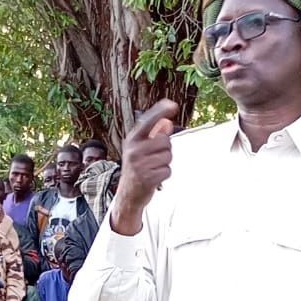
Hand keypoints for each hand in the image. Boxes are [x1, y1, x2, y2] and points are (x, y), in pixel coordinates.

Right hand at [110, 99, 178, 233]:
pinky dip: (164, 174)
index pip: (148, 121)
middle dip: (165, 149)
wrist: (128, 195)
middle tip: (154, 158)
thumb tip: (167, 123)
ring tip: (153, 168)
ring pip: (168, 156)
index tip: (173, 105)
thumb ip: (154, 135)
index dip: (161, 111)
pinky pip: (167, 170)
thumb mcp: (141, 149)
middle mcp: (133, 150)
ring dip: (165, 163)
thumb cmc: (137, 168)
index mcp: (132, 140)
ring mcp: (139, 164)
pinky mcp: (147, 178)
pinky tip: (155, 177)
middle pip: (165, 141)